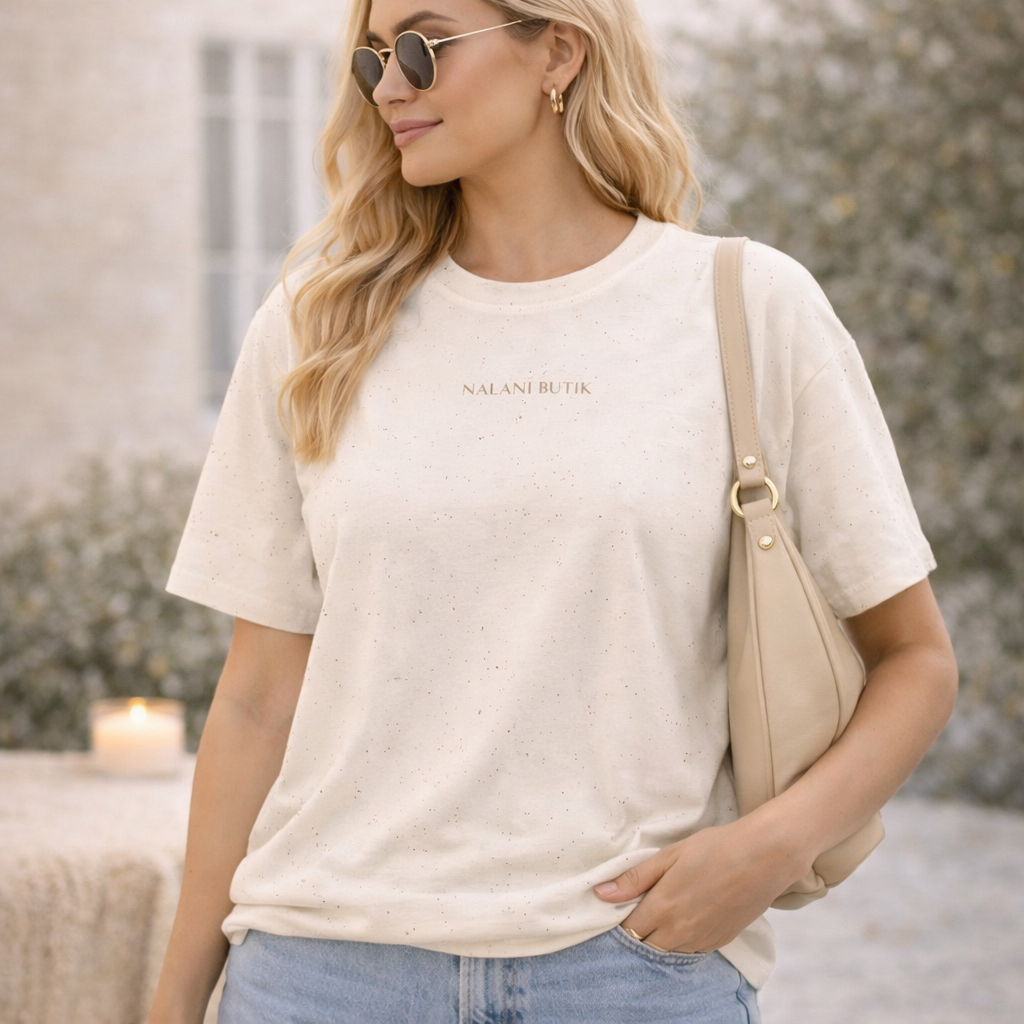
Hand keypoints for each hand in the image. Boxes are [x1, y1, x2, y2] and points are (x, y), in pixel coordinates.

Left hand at [593, 817, 805, 952]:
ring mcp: (701, 940)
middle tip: (642, 907)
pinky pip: (690, 950)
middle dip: (639, 931)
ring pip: (668, 951)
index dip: (622, 919)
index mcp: (663, 907)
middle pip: (646, 945)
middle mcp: (680, 931)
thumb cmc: (715, 848)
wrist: (764, 857)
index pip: (628, 930)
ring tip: (666, 910)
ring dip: (660, 937)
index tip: (622, 905)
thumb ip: (635, 878)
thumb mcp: (670, 855)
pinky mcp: (719, 942)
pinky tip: (687, 916)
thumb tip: (601, 894)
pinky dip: (682, 939)